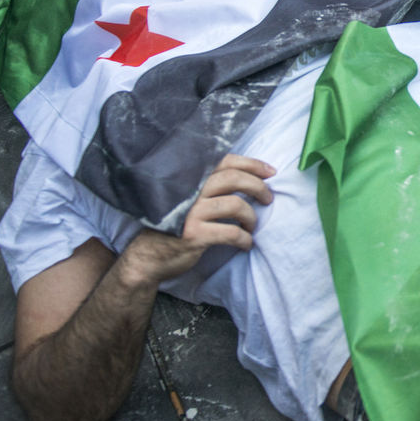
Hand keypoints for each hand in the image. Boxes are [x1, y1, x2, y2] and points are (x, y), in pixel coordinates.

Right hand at [117, 154, 274, 288]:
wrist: (148, 258)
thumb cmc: (176, 227)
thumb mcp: (190, 201)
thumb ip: (211, 188)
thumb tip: (251, 178)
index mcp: (191, 180)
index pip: (225, 162)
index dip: (251, 164)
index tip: (271, 172)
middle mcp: (190, 191)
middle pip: (233, 178)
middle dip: (258, 186)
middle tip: (268, 199)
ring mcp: (190, 212)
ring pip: (235, 205)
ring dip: (251, 217)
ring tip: (252, 227)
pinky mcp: (193, 234)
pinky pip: (231, 233)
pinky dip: (244, 239)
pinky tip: (245, 244)